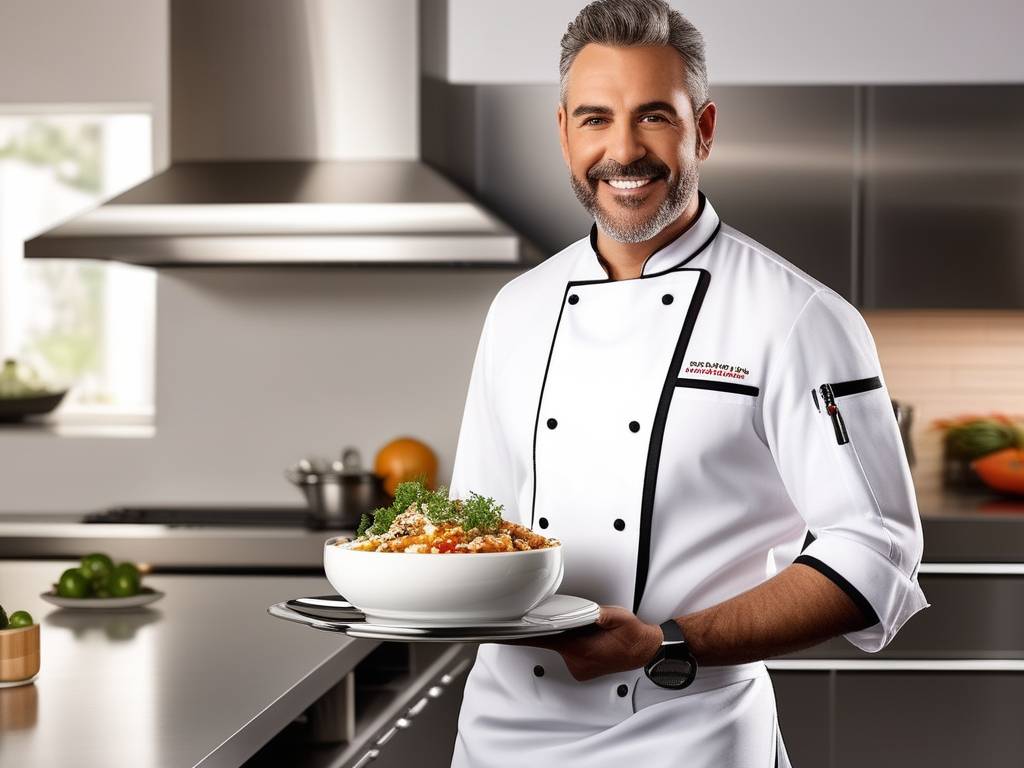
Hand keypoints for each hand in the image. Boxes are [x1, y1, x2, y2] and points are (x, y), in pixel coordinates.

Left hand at [504, 605, 663, 681]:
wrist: (646, 651)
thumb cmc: (633, 636)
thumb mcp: (616, 616)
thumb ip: (595, 613)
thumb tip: (581, 610)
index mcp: (580, 649)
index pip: (541, 639)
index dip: (521, 634)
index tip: (503, 631)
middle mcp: (576, 661)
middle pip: (550, 640)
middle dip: (552, 627)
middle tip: (565, 619)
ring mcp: (579, 667)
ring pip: (561, 645)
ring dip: (565, 635)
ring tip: (588, 629)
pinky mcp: (582, 668)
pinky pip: (569, 651)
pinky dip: (572, 642)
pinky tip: (588, 637)